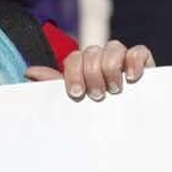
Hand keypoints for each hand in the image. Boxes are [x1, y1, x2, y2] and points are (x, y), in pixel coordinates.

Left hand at [27, 40, 153, 101]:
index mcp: (83, 64)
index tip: (77, 93)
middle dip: (92, 74)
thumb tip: (29, 72)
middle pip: (92, 52)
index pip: (74, 58)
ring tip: (115, 89)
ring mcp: (122, 57)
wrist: (129, 124)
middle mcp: (101, 57)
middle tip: (98, 95)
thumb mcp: (75, 99)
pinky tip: (132, 77)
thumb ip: (54, 84)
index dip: (73, 73)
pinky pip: (138, 50)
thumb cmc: (98, 110)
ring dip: (111, 68)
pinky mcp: (142, 61)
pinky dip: (134, 61)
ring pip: (113, 47)